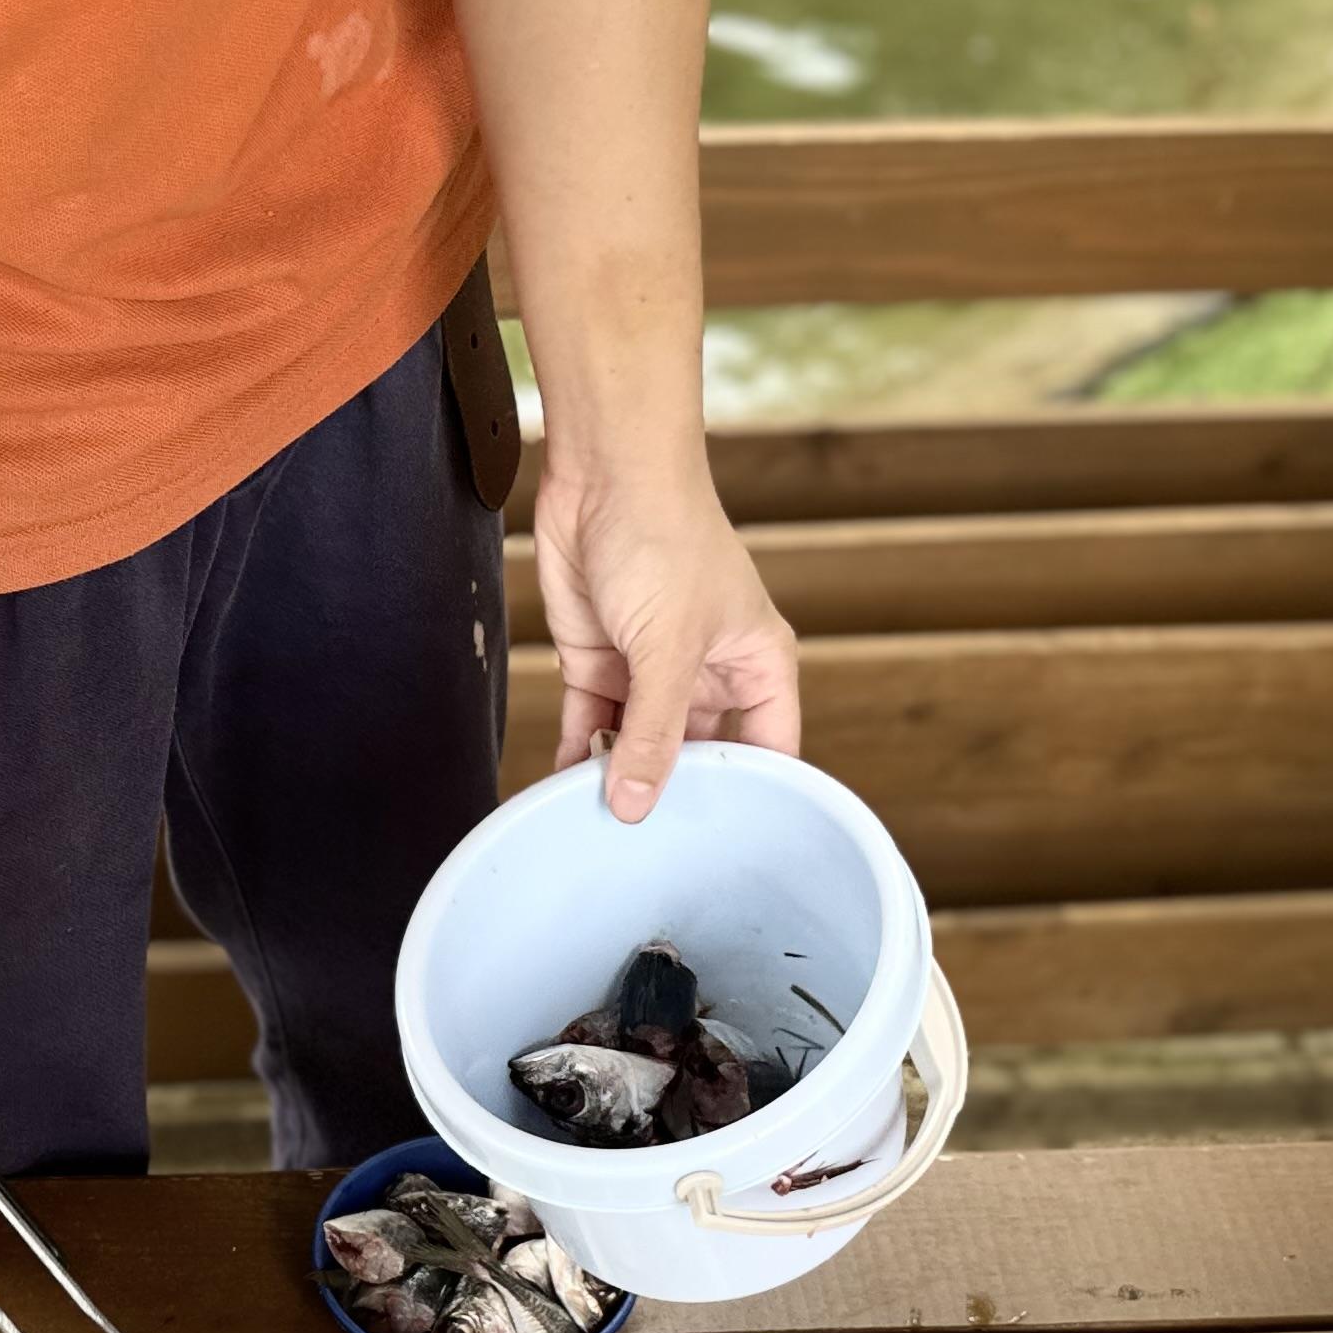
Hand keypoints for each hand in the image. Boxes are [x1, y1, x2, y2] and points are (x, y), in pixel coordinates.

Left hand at [534, 469, 800, 821]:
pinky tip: (561, 799)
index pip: (771, 751)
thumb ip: (655, 732)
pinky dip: (578, 760)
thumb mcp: (669, 647)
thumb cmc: (665, 536)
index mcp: (757, 667)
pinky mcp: (602, 665)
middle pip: (699, 758)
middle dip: (674, 799)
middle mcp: (709, 676)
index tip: (731, 855)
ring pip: (640, 748)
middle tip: (653, 858)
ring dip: (619, 784)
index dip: (757, 798)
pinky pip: (593, 729)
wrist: (603, 473)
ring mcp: (653, 673)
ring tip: (601, 838)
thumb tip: (638, 806)